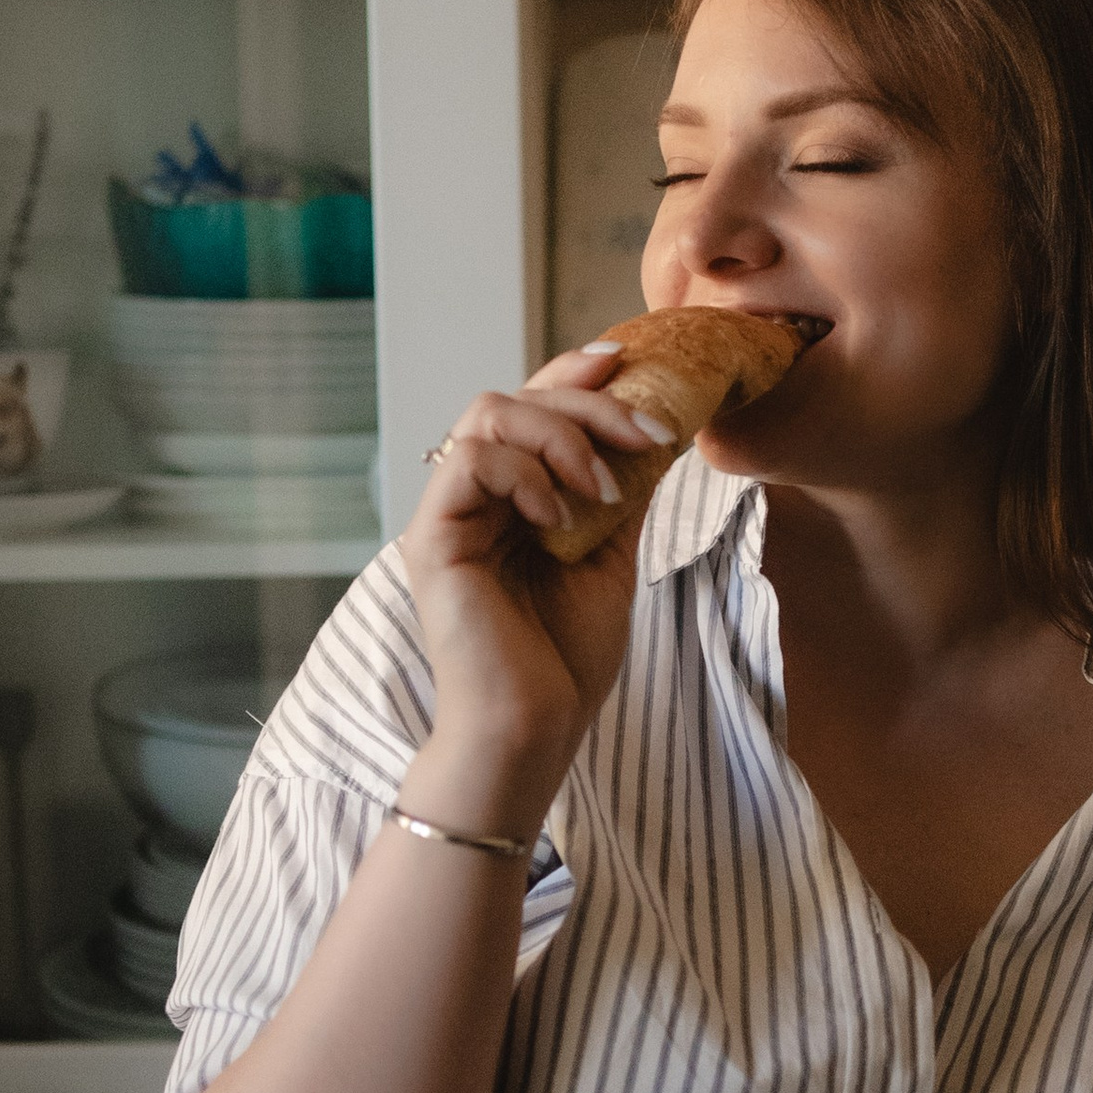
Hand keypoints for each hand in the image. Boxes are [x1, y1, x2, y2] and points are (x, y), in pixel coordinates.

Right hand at [400, 346, 667, 811]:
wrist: (534, 731)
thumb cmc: (565, 659)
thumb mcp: (611, 557)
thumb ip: (621, 493)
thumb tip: (660, 429)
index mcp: (509, 497)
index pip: (532, 407)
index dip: (575, 372)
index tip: (630, 362)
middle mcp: (472, 498)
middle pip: (511, 397)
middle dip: (586, 402)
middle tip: (645, 433)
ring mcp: (448, 515)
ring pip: (486, 414)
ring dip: (559, 436)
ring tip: (602, 489)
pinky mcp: (432, 539)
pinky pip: (469, 463)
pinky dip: (524, 475)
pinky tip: (559, 519)